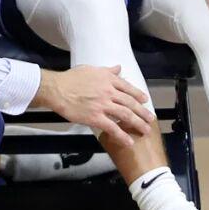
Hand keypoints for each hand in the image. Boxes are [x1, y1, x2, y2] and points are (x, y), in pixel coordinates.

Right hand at [35, 65, 154, 148]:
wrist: (57, 89)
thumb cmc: (71, 78)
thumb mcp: (91, 70)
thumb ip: (107, 70)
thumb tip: (118, 67)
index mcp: (108, 79)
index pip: (128, 88)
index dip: (138, 95)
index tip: (145, 100)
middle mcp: (109, 92)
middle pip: (130, 103)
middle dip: (142, 112)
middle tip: (150, 119)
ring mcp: (103, 105)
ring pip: (125, 115)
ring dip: (137, 123)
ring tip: (145, 131)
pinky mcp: (95, 118)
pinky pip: (112, 128)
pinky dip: (122, 135)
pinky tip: (128, 142)